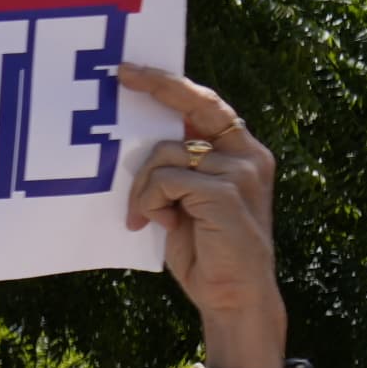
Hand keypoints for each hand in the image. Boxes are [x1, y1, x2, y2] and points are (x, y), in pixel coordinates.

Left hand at [117, 64, 285, 367]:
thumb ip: (176, 173)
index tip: (133, 71)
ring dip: (142, 188)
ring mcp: (240, 172)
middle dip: (156, 89)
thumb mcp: (185, 203)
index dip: (172, 85)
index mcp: (242, 153)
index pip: (207, 105)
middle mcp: (247, 156)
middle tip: (119, 76)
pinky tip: (157, 225)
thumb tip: (138, 145)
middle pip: (193, 108)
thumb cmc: (205, 252)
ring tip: (145, 217)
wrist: (232, 296)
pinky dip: (149, 203)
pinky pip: (165, 181)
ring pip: (165, 155)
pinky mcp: (226, 193)